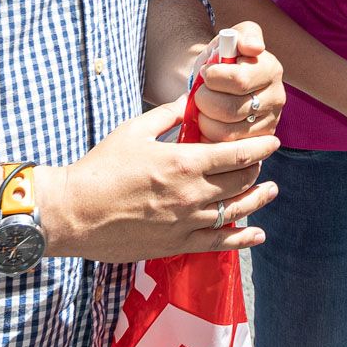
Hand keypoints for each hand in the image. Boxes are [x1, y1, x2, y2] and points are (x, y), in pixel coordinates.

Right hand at [38, 97, 280, 262]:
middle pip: (241, 182)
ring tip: (270, 191)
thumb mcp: (133, 130)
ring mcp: (186, 224)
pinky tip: (256, 234)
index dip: (260, 147)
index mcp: (183, 162)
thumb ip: (167, 115)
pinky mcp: (176, 246)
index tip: (273, 141)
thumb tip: (189, 101)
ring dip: (257, 200)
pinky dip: (242, 239)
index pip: (236, 154)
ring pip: (235, 211)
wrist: (73, 212)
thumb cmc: (100, 168)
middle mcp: (191, 195)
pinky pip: (218, 243)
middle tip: (262, 161)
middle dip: (257, 169)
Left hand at [191, 22, 285, 142]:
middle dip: (205, 101)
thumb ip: (243, 35)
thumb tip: (254, 47)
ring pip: (227, 132)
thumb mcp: (230, 38)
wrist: (217, 83)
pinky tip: (208, 122)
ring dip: (205, 119)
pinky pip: (227, 148)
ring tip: (202, 108)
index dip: (214, 78)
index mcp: (271, 69)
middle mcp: (277, 97)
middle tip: (199, 93)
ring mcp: (270, 123)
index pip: (239, 80)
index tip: (206, 72)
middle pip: (231, 109)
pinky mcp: (258, 144)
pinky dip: (210, 136)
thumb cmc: (223, 58)